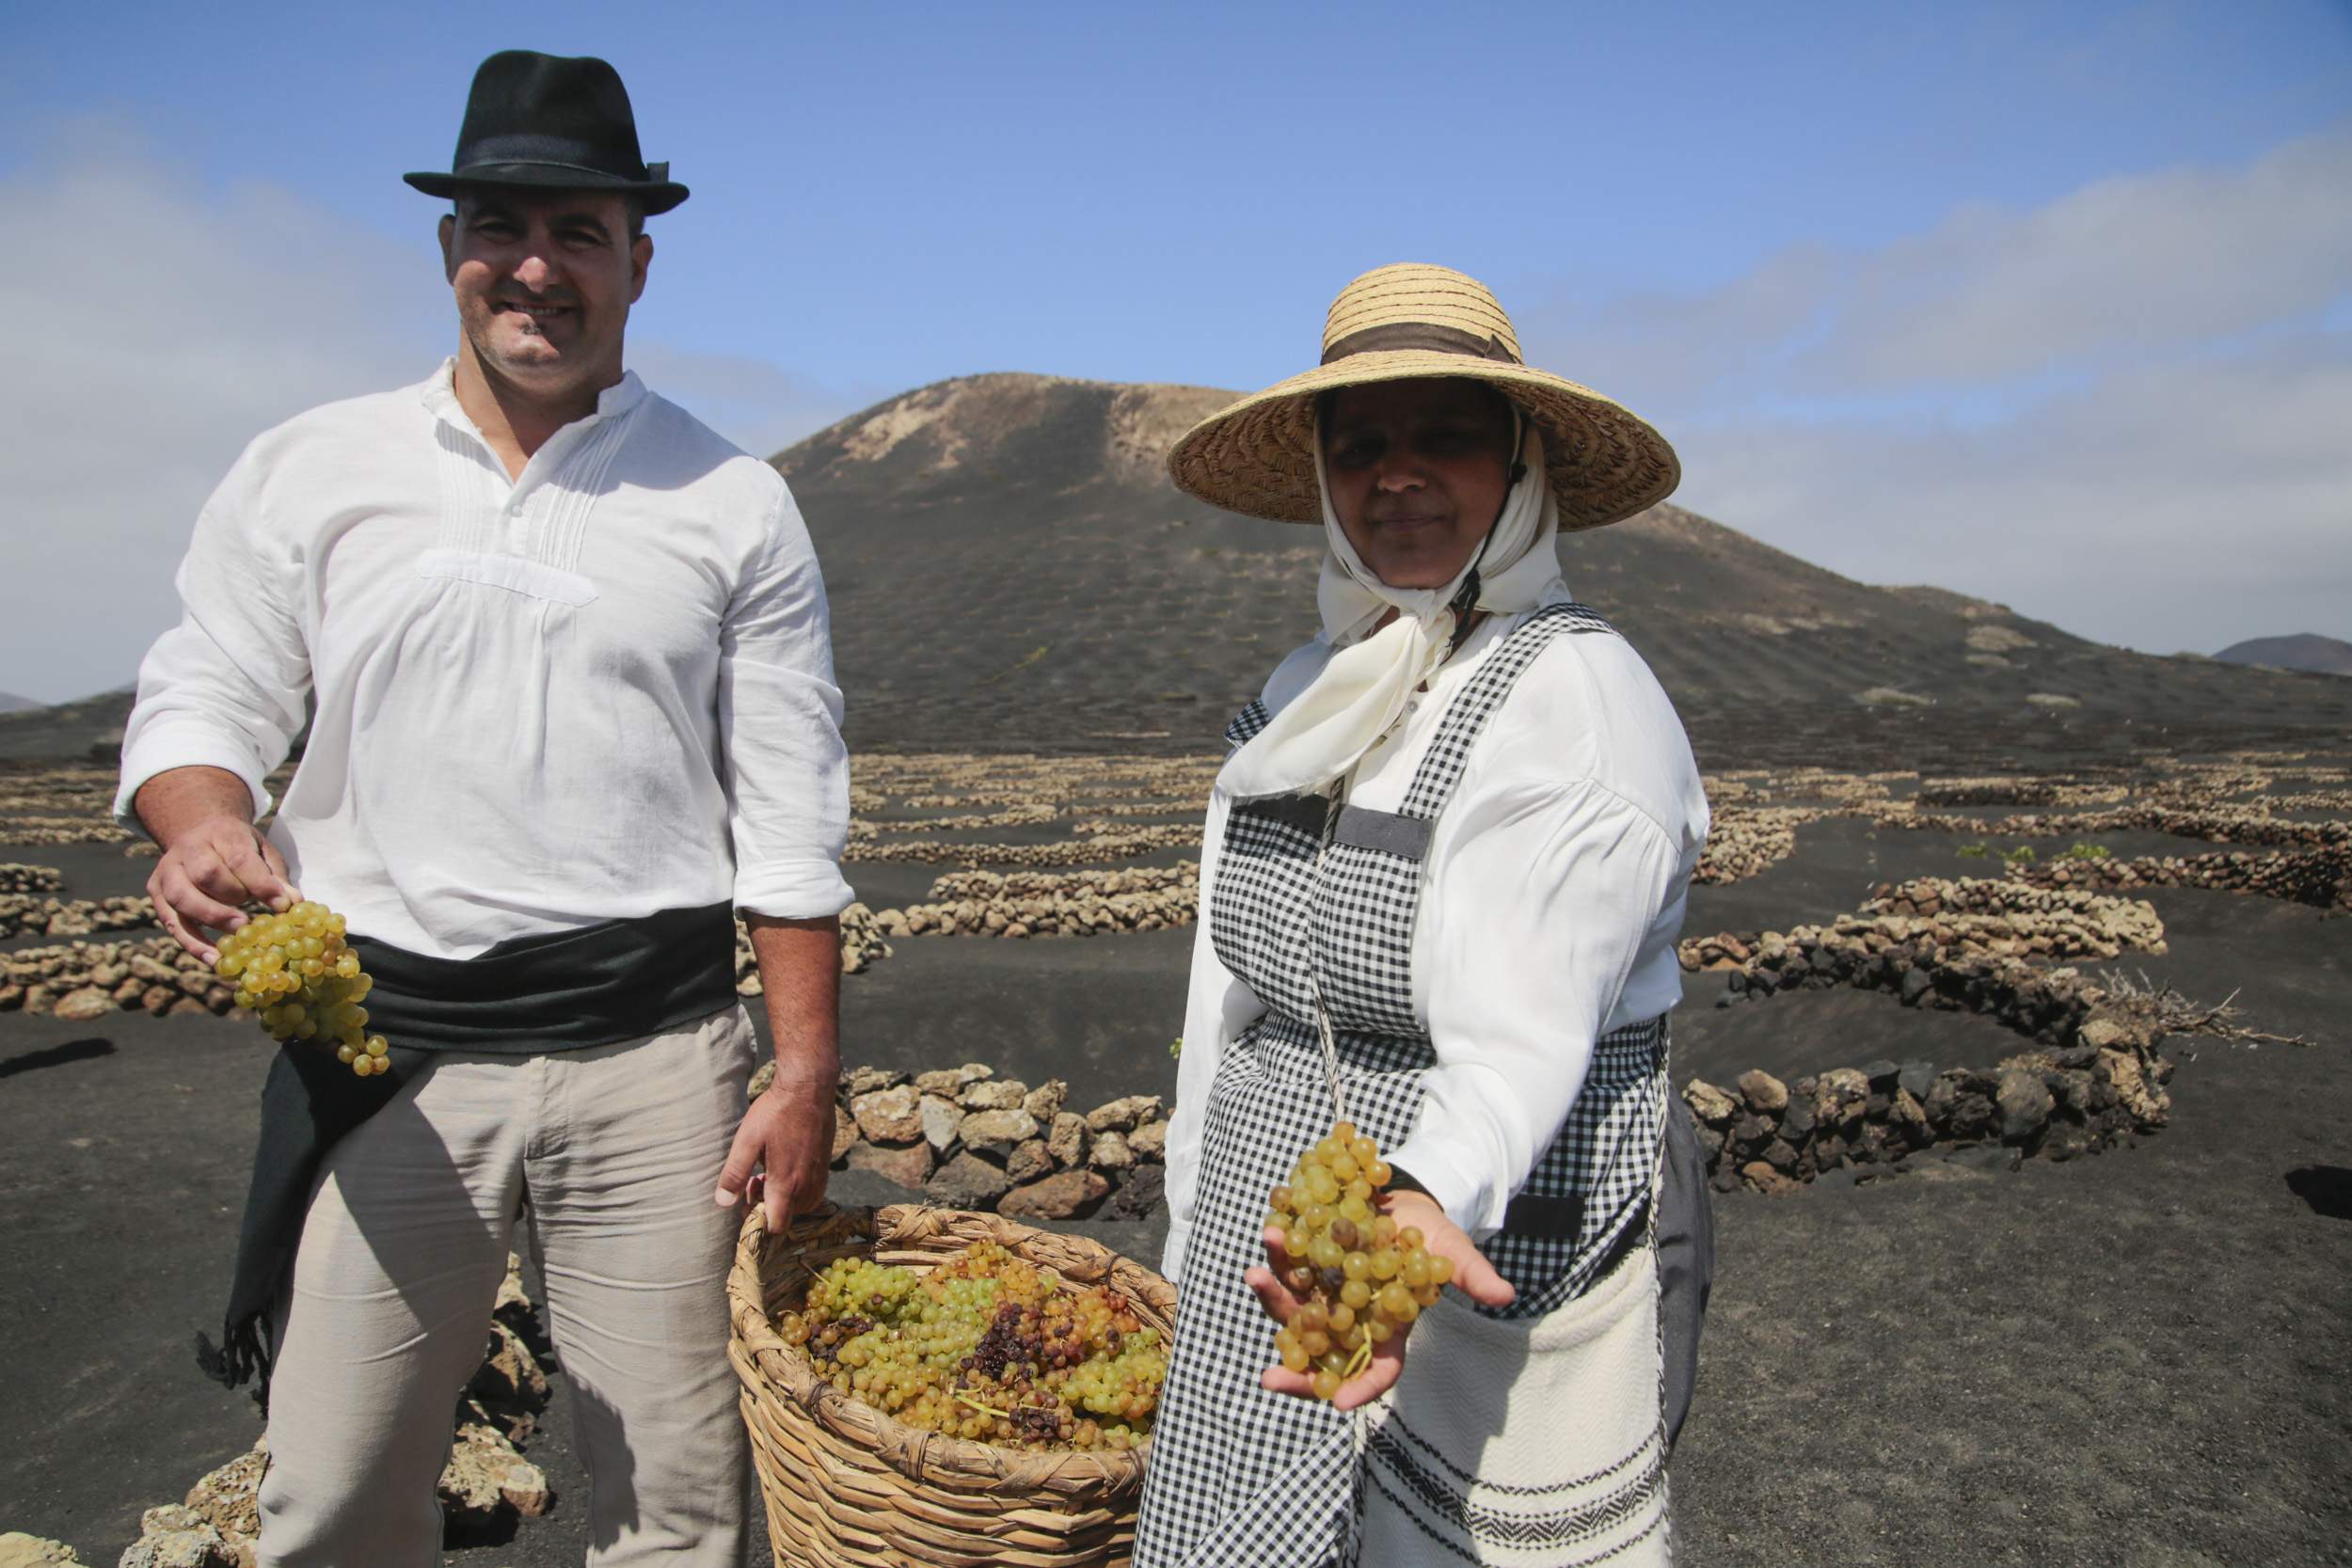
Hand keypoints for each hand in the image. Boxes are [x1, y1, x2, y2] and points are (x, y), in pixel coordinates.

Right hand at [147, 814, 294, 964]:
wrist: (201, 835)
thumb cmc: (240, 848)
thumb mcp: (262, 853)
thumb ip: (275, 877)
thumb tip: (293, 903)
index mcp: (221, 833)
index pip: (239, 858)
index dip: (260, 884)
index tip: (281, 905)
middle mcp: (188, 848)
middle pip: (205, 874)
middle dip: (230, 898)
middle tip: (251, 920)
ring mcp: (167, 870)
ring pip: (180, 897)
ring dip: (210, 919)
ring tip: (238, 936)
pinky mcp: (157, 892)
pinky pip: (171, 921)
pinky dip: (192, 943)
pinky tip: (214, 959)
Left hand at [715, 1074, 833, 1231]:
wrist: (809, 1088)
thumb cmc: (775, 1112)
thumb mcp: (747, 1141)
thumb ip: (735, 1174)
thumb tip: (723, 1202)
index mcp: (786, 1183)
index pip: (777, 1225)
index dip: (760, 1224)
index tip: (747, 1207)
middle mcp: (807, 1184)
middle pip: (790, 1218)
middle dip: (770, 1208)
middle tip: (754, 1182)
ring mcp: (820, 1175)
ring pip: (803, 1205)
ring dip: (785, 1199)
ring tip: (768, 1174)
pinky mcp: (825, 1164)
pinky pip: (814, 1190)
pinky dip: (798, 1189)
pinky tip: (785, 1166)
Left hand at [1245, 1188, 1514, 1410]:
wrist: (1404, 1198)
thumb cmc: (1432, 1237)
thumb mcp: (1452, 1255)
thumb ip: (1472, 1276)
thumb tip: (1505, 1294)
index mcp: (1389, 1330)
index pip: (1378, 1371)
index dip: (1361, 1389)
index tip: (1339, 1404)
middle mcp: (1351, 1319)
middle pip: (1322, 1353)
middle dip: (1295, 1368)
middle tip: (1271, 1378)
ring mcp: (1325, 1293)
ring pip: (1294, 1310)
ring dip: (1272, 1296)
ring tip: (1256, 1275)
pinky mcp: (1308, 1264)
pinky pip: (1288, 1266)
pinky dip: (1277, 1255)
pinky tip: (1271, 1233)